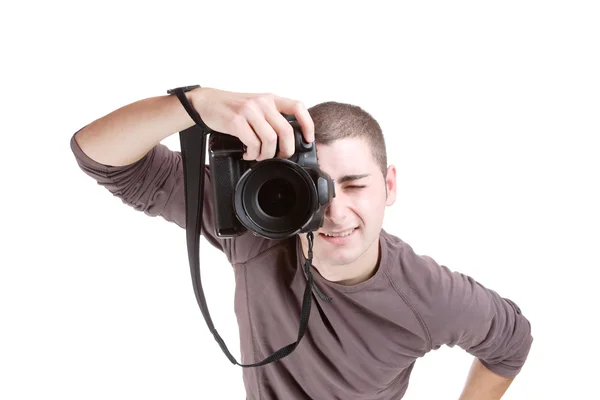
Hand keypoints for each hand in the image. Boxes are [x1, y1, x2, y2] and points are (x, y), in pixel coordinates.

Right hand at [189, 87, 313, 160]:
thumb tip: (288, 139)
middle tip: (279, 157)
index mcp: (270, 98)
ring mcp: (249, 111)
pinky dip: (253, 154)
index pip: (297, 107)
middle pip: (286, 131)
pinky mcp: (236, 121)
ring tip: (258, 156)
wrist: (207, 102)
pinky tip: (248, 154)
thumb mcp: (256, 106)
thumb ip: (271, 117)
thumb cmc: (233, 107)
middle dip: (286, 150)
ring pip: (270, 140)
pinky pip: (253, 144)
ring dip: (266, 155)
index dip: (307, 124)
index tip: (308, 139)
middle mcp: (262, 102)